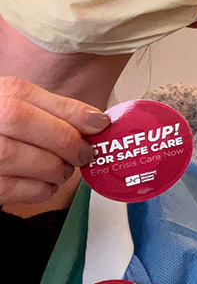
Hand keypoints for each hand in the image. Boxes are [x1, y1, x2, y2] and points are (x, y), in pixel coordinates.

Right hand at [0, 77, 108, 203]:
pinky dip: (38, 189)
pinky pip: (8, 188)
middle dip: (62, 140)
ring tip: (63, 170)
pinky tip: (47, 185)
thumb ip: (55, 111)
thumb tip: (98, 122)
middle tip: (84, 154)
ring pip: (11, 155)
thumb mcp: (27, 110)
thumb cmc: (13, 133)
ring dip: (52, 167)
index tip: (100, 124)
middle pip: (18, 120)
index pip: (25, 94)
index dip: (67, 110)